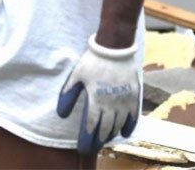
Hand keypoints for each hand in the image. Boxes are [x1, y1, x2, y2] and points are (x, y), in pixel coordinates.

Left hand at [56, 34, 138, 154]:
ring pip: (118, 125)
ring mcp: (124, 101)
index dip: (86, 139)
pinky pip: (133, 117)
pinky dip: (128, 127)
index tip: (82, 148)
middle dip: (98, 140)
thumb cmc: (92, 61)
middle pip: (105, 129)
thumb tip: (60, 114)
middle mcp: (112, 105)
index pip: (91, 126)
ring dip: (111, 134)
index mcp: (96, 100)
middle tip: (93, 147)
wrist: (114, 48)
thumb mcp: (76, 76)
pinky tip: (123, 132)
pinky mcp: (134, 96)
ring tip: (104, 138)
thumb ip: (68, 95)